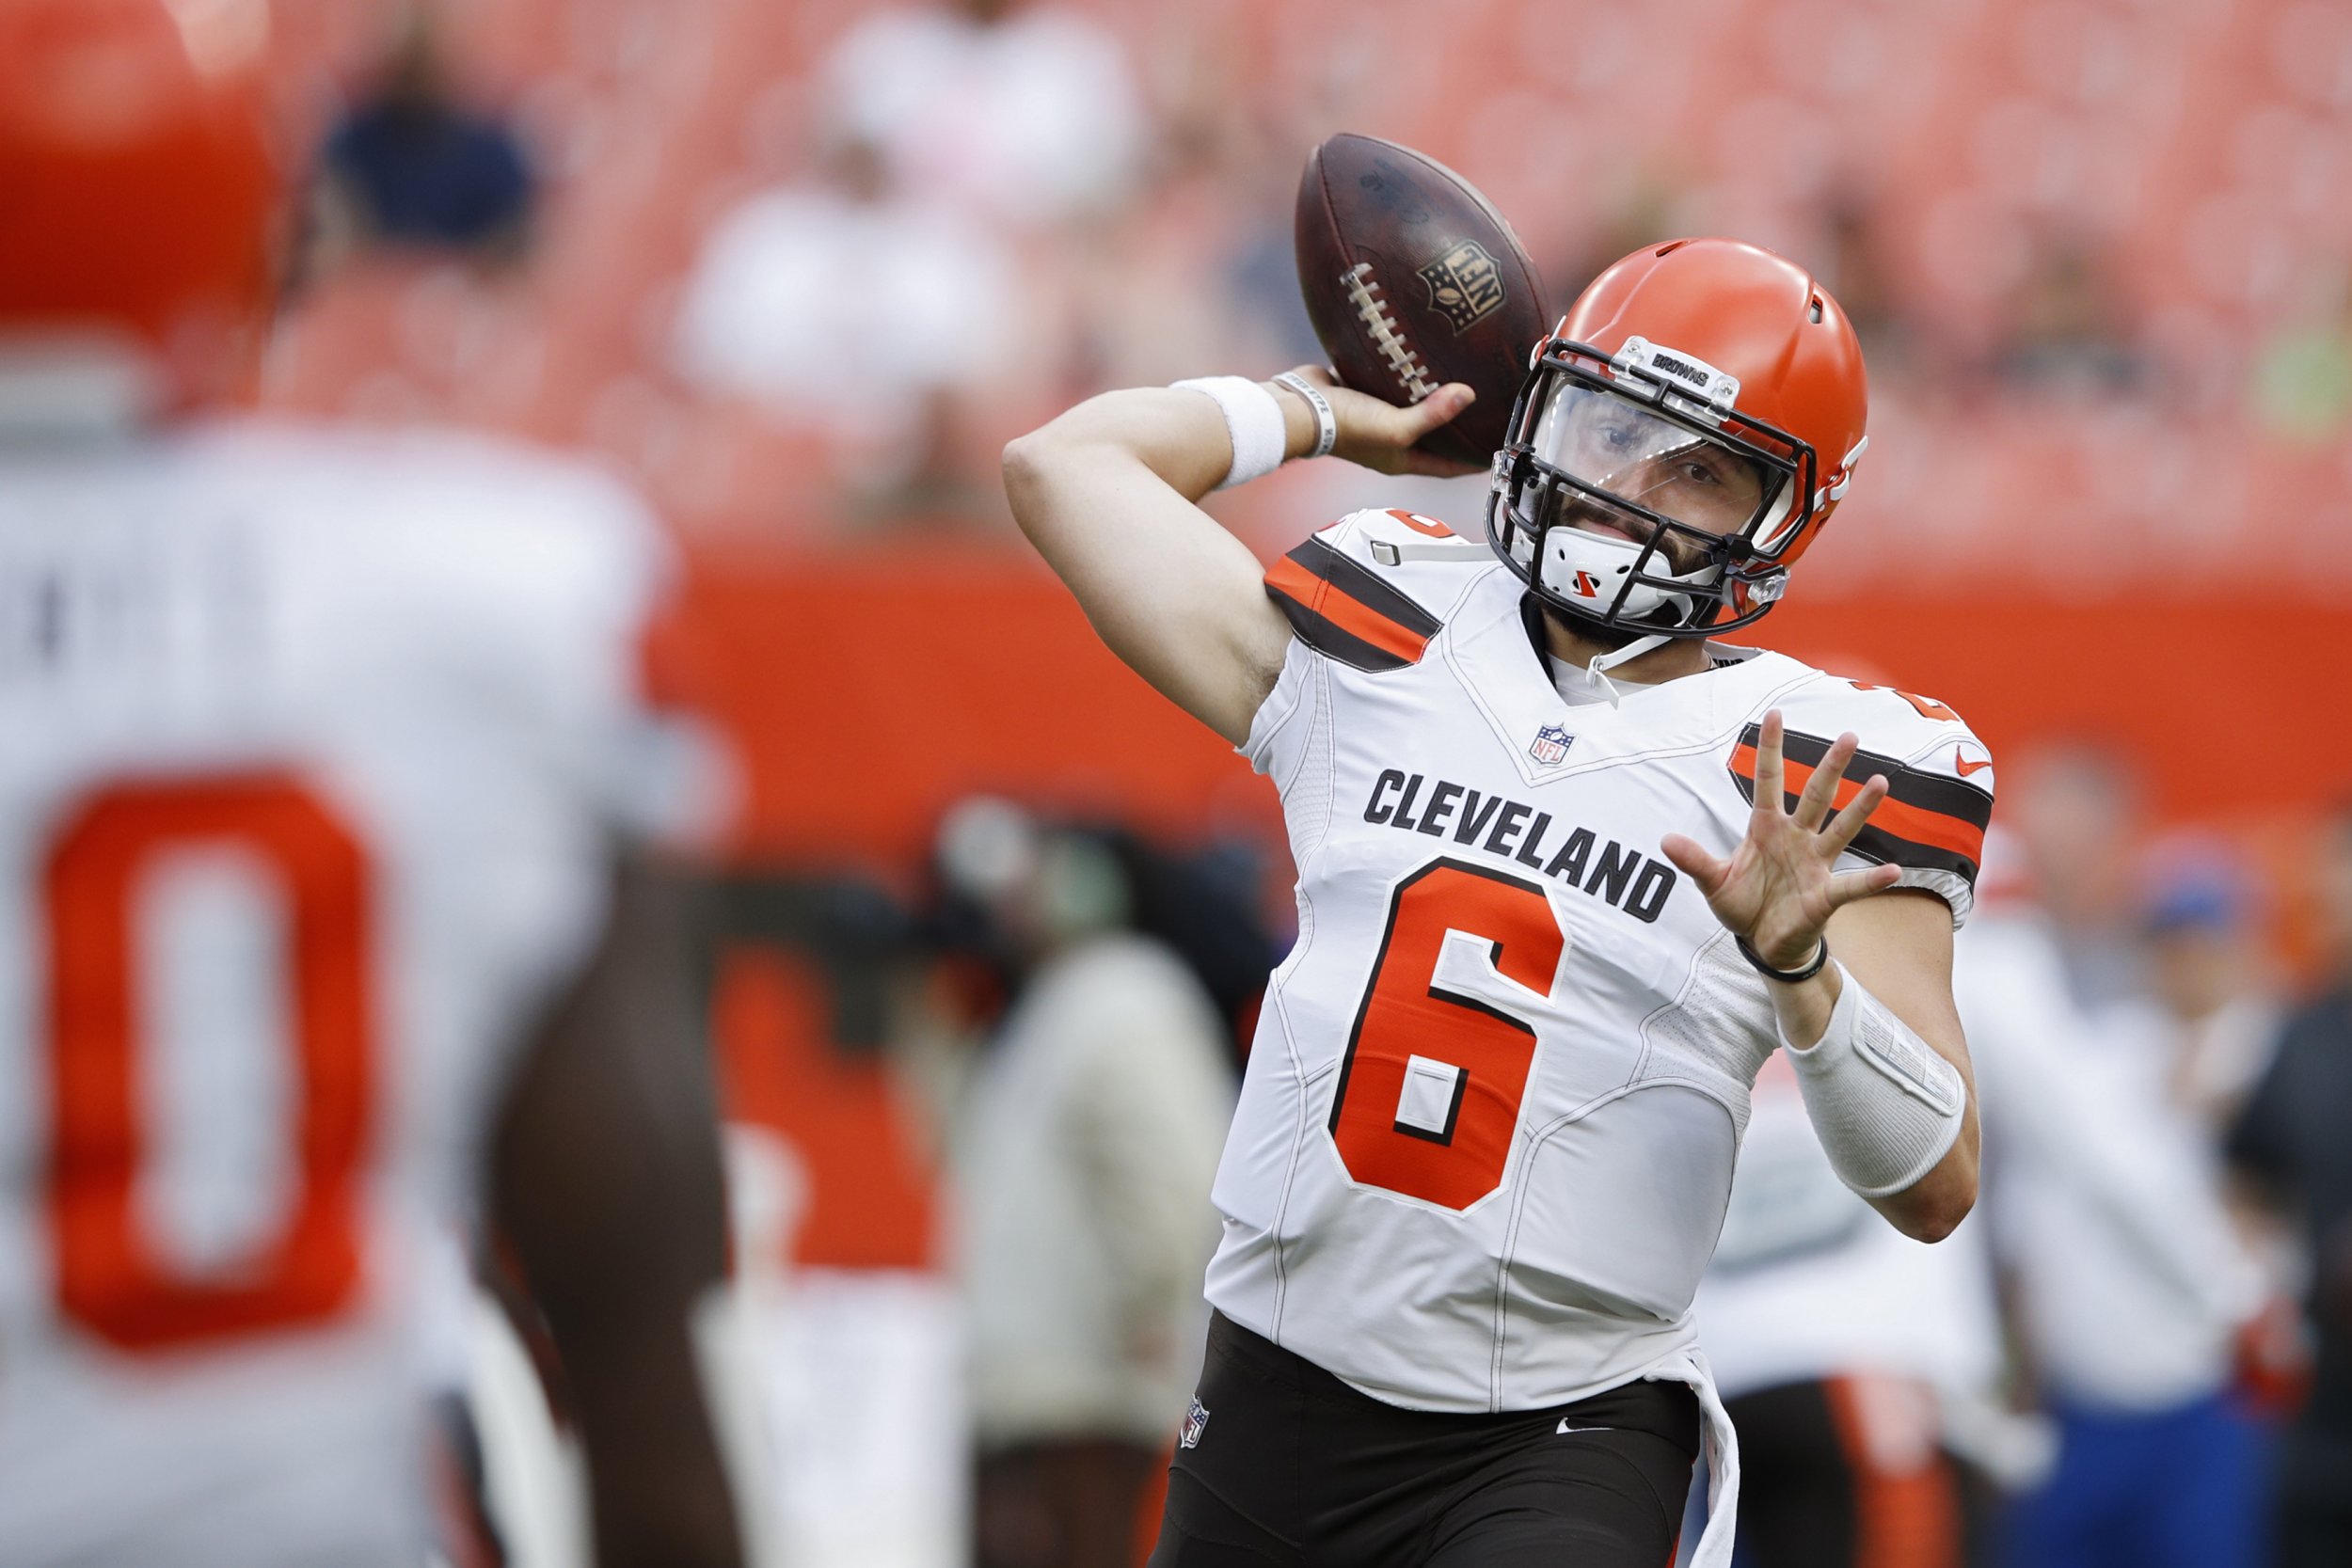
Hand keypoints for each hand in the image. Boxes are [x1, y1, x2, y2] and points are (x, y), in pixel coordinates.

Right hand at [1267, 365, 1482, 477]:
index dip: (1472, 461)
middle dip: (1458, 427)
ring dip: (1433, 396)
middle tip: (1484, 410)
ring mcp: (1378, 416)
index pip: (1447, 466)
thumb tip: (1468, 396)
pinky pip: (1394, 384)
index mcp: (1401, 458)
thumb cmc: (1344, 428)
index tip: (1495, 450)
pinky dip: (1409, 374)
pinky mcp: (1365, 393)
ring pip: (1414, 407)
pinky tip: (1423, 356)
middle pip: (1434, 436)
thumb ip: (1432, 415)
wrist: (1301, 408)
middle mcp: (1391, 440)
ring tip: (1459, 378)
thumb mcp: (1395, 428)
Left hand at [1660, 710, 1901, 970]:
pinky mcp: (1826, 894)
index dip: (1771, 749)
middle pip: (1816, 796)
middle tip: (1849, 736)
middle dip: (1831, 767)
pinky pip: (1852, 885)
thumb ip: (1695, 860)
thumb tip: (1665, 840)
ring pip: (1840, 829)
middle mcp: (1796, 838)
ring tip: (1880, 781)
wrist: (1764, 943)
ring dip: (1861, 808)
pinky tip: (1894, 871)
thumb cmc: (1744, 906)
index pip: (1769, 781)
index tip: (1774, 714)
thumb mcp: (1714, 882)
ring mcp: (1815, 863)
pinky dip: (1873, 880)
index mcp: (1766, 828)